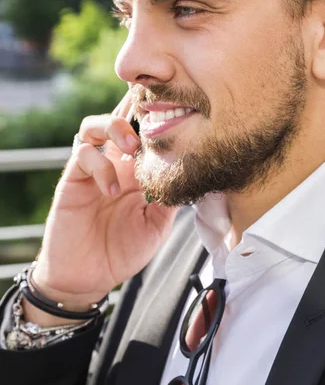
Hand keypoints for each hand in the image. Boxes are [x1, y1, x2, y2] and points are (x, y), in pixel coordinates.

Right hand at [32, 91, 177, 308]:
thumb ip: (169, 198)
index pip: (143, 133)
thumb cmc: (122, 251)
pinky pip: (83, 156)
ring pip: (93, 125)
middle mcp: (113, 164)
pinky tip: (113, 190)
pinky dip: (101, 166)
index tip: (175, 106)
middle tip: (151, 113)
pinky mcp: (72, 181)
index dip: (154, 116)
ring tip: (130, 145)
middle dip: (132, 106)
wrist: (89, 278)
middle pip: (118, 117)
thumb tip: (192, 174)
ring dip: (113, 127)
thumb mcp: (156, 225)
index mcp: (135, 171)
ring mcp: (91, 169)